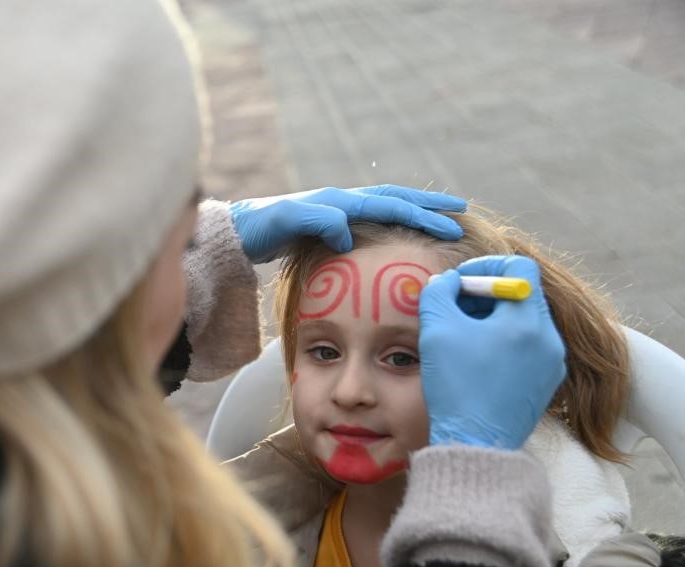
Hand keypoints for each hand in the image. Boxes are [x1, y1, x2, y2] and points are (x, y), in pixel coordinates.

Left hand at [229, 185, 465, 262]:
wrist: (237, 231)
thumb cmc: (261, 228)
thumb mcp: (288, 222)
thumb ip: (319, 221)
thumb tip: (348, 234)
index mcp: (339, 201)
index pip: (390, 205)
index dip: (421, 215)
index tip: (449, 226)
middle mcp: (341, 201)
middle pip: (395, 198)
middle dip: (429, 205)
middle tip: (461, 211)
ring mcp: (336, 212)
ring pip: (386, 206)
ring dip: (415, 211)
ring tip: (440, 218)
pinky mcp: (329, 226)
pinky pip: (372, 221)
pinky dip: (394, 223)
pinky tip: (401, 235)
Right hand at [418, 255, 566, 449]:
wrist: (476, 443)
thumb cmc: (457, 385)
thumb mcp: (437, 330)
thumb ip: (439, 293)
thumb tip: (447, 281)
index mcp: (527, 320)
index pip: (519, 268)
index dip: (486, 267)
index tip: (460, 282)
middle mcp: (549, 338)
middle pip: (523, 294)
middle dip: (487, 294)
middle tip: (457, 307)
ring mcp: (552, 362)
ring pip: (526, 321)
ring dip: (495, 318)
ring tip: (465, 335)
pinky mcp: (546, 382)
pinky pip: (529, 347)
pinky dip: (505, 341)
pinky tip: (479, 359)